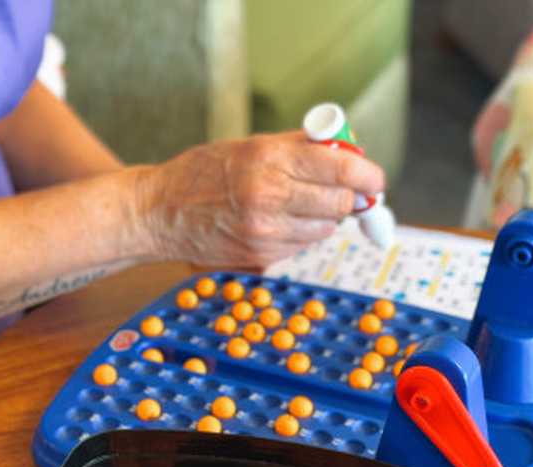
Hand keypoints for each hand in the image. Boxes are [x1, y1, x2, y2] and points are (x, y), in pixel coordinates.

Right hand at [134, 131, 385, 266]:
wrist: (158, 212)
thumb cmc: (201, 172)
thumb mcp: (249, 145)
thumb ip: (298, 146)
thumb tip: (346, 150)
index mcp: (269, 158)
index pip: (341, 169)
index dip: (368, 176)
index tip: (374, 180)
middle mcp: (270, 196)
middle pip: (340, 203)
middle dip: (350, 198)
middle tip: (348, 193)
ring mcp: (266, 230)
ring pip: (325, 229)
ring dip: (325, 218)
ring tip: (301, 204)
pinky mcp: (261, 256)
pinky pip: (302, 245)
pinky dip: (302, 234)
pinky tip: (279, 221)